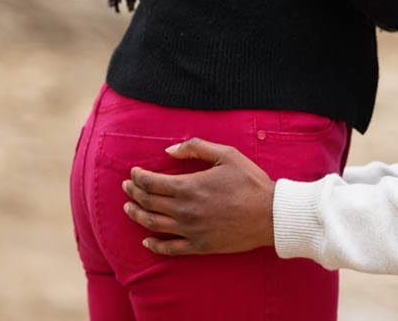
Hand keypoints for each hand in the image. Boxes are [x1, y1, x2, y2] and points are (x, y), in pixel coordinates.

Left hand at [121, 137, 273, 255]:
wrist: (270, 215)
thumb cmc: (250, 182)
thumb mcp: (227, 155)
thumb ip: (196, 147)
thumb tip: (169, 150)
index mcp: (189, 186)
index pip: (152, 182)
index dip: (138, 177)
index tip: (133, 173)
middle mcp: (183, 210)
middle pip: (148, 202)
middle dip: (134, 192)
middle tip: (127, 187)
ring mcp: (189, 230)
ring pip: (152, 224)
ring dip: (136, 215)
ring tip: (129, 208)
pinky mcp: (198, 246)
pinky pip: (168, 248)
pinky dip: (154, 245)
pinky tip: (146, 241)